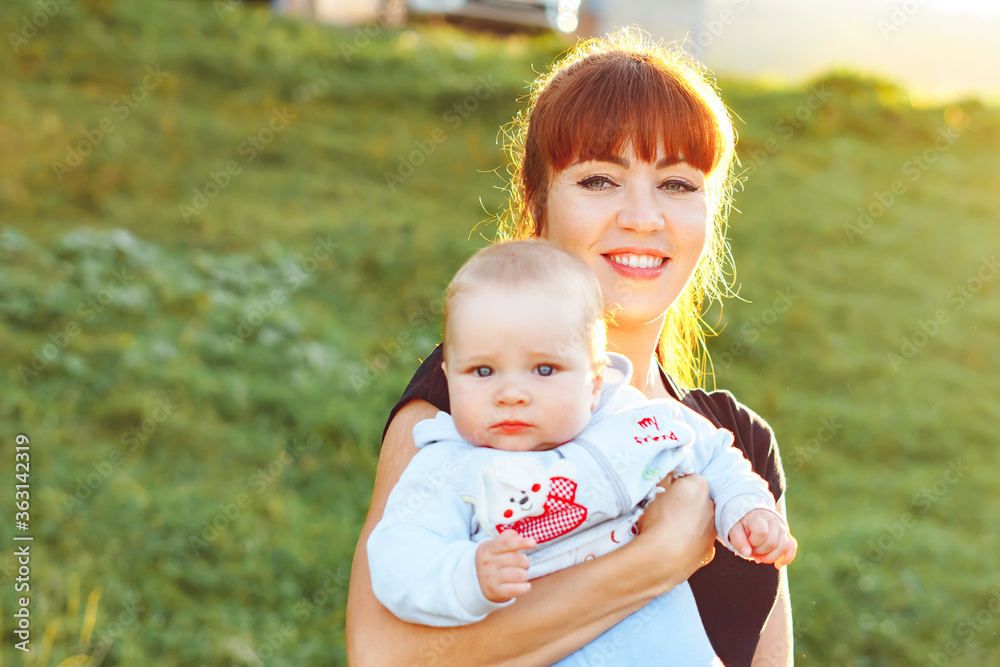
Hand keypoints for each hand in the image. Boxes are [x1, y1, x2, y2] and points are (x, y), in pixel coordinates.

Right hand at [476, 529, 537, 602]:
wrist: (475, 581)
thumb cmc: (491, 560)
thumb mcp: (493, 546)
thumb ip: (507, 538)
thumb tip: (520, 537)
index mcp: (487, 549)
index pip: (506, 543)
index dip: (521, 542)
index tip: (533, 543)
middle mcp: (487, 563)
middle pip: (517, 559)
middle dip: (525, 561)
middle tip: (522, 564)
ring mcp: (490, 579)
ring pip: (519, 575)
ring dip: (524, 574)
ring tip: (520, 574)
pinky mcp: (495, 592)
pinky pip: (517, 589)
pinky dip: (525, 587)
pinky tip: (524, 585)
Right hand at [632, 474, 715, 591]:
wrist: (658, 560)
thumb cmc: (655, 520)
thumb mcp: (653, 487)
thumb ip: (663, 472)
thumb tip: (666, 464)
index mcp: (698, 486)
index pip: (688, 479)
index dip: (673, 486)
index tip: (663, 494)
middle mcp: (712, 508)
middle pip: (696, 501)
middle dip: (683, 505)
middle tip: (663, 512)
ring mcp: (712, 533)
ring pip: (698, 523)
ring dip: (686, 525)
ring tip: (665, 532)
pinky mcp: (708, 554)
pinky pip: (696, 544)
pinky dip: (687, 544)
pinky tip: (671, 547)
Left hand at [728, 509, 797, 567]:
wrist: (750, 514)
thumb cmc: (741, 523)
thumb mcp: (734, 528)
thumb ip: (738, 540)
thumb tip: (746, 553)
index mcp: (759, 517)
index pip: (761, 533)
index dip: (753, 542)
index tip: (746, 542)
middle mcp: (774, 521)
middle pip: (772, 543)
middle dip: (760, 552)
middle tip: (751, 551)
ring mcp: (782, 528)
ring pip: (783, 547)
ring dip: (770, 558)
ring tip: (758, 558)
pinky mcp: (786, 535)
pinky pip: (792, 548)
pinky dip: (786, 558)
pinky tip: (777, 565)